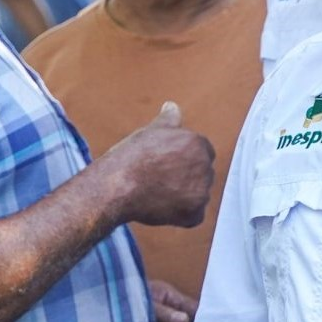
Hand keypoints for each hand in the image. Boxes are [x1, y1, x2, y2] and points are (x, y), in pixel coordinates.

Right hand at [98, 102, 213, 228]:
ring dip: (184, 196)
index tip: (166, 165)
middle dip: (185, 177)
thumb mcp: (150, 131)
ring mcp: (201, 191)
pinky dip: (181, 215)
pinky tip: (161, 206)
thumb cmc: (131, 158)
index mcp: (197, 143)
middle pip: (202, 173)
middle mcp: (204, 166)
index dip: (183, 159)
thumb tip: (172, 106)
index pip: (202, 151)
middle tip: (159, 179)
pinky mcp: (194, 213)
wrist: (117, 186)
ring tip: (157, 192)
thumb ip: (169, 119)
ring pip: (198, 194)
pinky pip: (194, 215)